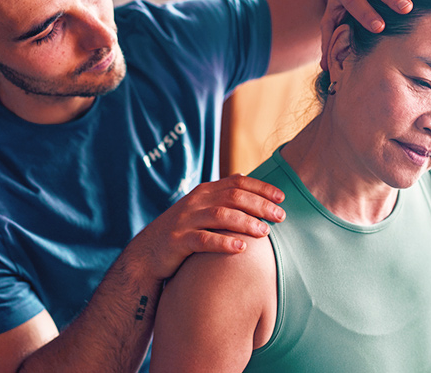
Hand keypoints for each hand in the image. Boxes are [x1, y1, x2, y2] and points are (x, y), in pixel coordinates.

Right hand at [127, 174, 284, 281]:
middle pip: (233, 197)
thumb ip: (220, 195)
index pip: (237, 182)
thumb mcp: (199, 208)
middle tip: (281, 217)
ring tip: (265, 232)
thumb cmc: (182, 232)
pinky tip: (241, 248)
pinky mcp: (177, 241)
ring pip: (221, 216)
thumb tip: (244, 177)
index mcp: (204, 191)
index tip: (282, 198)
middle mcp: (196, 202)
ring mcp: (186, 220)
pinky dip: (224, 243)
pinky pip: (203, 240)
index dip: (261, 188)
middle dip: (260, 205)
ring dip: (246, 222)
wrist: (147, 254)